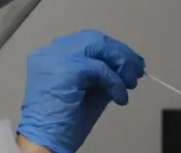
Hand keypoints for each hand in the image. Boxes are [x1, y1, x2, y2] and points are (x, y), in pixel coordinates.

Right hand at [17, 30, 145, 152]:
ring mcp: (58, 57)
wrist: (44, 141)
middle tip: (137, 70)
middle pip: (94, 39)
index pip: (87, 42)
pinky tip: (120, 97)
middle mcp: (52, 50)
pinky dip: (115, 82)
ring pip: (98, 47)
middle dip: (120, 53)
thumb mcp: (86, 91)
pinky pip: (101, 69)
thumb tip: (125, 68)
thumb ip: (100, 75)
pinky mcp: (68, 69)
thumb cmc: (62, 121)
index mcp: (52, 54)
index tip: (129, 63)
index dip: (111, 50)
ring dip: (121, 63)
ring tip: (131, 82)